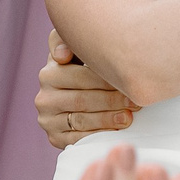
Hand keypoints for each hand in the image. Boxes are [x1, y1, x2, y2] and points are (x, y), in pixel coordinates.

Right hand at [37, 29, 136, 148]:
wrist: (77, 95)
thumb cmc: (84, 67)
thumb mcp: (77, 48)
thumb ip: (68, 39)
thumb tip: (61, 55)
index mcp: (48, 73)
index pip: (80, 77)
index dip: (107, 80)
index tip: (129, 81)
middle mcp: (43, 98)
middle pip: (82, 100)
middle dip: (112, 101)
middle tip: (135, 102)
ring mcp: (47, 120)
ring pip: (81, 120)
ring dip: (108, 119)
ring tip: (129, 117)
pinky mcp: (55, 139)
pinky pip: (78, 140)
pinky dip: (99, 135)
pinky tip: (116, 131)